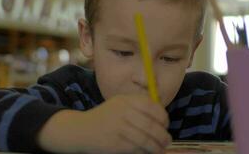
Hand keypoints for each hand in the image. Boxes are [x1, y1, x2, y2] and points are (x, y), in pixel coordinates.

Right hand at [38, 95, 171, 153]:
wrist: (81, 129)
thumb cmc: (106, 116)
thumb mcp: (120, 103)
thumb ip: (139, 106)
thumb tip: (163, 119)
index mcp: (126, 100)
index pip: (153, 107)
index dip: (163, 117)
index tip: (166, 125)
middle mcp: (123, 112)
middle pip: (151, 125)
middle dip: (163, 135)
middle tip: (167, 141)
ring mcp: (118, 128)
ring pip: (145, 139)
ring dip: (157, 146)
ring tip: (161, 149)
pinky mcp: (114, 143)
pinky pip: (136, 148)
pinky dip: (145, 151)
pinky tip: (148, 152)